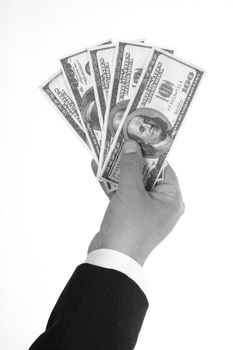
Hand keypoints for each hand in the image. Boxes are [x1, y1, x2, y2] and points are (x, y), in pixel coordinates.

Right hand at [88, 140, 184, 265]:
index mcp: (171, 200)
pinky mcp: (129, 216)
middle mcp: (161, 205)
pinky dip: (112, 183)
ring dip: (119, 170)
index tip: (138, 136)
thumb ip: (131, 166)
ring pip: (133, 184)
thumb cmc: (129, 226)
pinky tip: (98, 168)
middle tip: (120, 141)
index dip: (151, 152)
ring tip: (107, 151)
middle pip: (147, 175)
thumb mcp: (131, 192)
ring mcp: (144, 211)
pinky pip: (123, 194)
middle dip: (131, 159)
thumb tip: (132, 145)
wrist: (111, 260)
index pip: (164, 169)